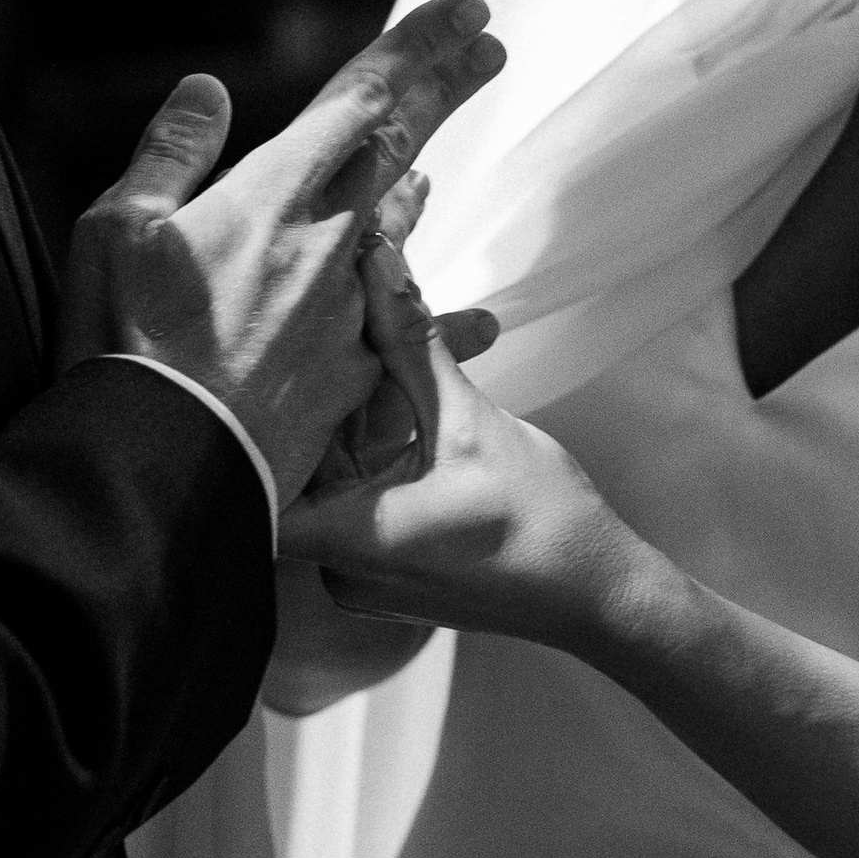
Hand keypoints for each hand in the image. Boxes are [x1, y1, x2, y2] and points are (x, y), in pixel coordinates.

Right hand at [56, 0, 503, 504]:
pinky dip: (448, 322)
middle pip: (401, 147)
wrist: (163, 468)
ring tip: (432, 172)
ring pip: (400, 233)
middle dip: (446, 88)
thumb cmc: (124, 345)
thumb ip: (172, 152)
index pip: (361, 99)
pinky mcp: (355, 379)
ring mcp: (351, 313)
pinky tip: (487, 321)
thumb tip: (210, 87)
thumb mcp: (117, 228)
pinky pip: (412, 338)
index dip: (419, 47)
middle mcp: (330, 244)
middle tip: (490, 46)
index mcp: (274, 195)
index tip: (469, 10)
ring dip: (418, 192)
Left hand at [280, 325, 633, 648]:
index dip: (262, 398)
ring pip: (351, 456)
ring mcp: (365, 562)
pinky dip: (399, 431)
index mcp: (349, 540)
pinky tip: (438, 378)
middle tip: (372, 305)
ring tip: (442, 334)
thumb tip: (376, 267)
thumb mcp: (470, 422)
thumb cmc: (541, 524)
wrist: (596, 590)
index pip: (262, 465)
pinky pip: (374, 479)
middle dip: (351, 372)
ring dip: (387, 394)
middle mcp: (341, 561)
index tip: (279, 339)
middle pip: (316, 448)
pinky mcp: (390, 554)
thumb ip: (412, 343)